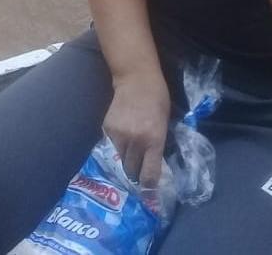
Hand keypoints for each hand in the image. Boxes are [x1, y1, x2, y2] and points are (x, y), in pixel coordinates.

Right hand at [102, 71, 170, 188]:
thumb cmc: (157, 98)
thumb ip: (158, 144)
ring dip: (126, 161)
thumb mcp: (164, 123)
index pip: (149, 173)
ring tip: (131, 156)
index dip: (149, 185)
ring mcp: (119, 135)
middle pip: (132, 171)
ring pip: (120, 160)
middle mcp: (135, 141)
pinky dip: (117, 147)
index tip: (149, 191)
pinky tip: (123, 138)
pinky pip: (112, 147)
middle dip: (135, 175)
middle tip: (139, 173)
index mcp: (154, 140)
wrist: (136, 79)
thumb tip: (153, 164)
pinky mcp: (107, 129)